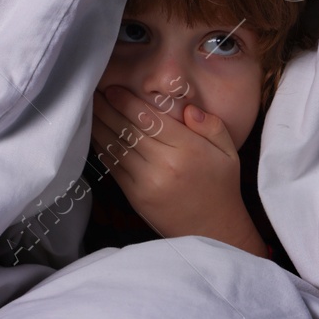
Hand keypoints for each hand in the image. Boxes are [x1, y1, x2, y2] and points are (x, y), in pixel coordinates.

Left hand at [89, 86, 266, 254]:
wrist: (213, 230)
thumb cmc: (220, 186)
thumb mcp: (229, 152)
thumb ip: (212, 126)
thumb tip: (188, 109)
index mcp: (188, 149)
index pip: (150, 118)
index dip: (126, 101)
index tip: (112, 89)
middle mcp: (165, 164)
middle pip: (127, 129)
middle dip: (106, 108)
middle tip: (91, 92)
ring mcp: (147, 182)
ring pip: (115, 147)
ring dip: (99, 126)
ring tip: (88, 109)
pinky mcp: (135, 196)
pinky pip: (113, 166)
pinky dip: (102, 149)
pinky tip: (96, 135)